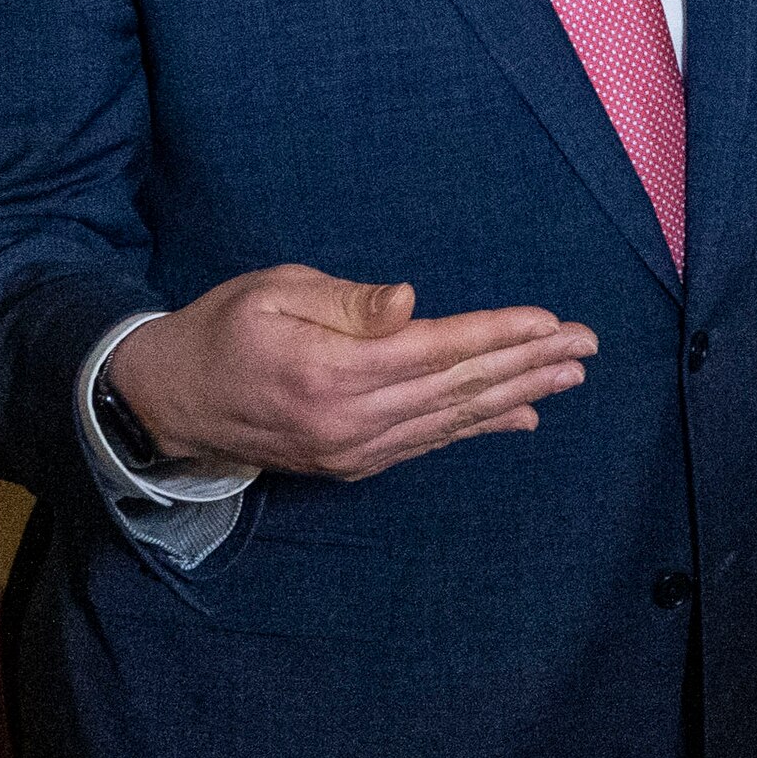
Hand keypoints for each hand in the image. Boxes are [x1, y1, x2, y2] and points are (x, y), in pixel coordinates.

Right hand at [106, 266, 589, 482]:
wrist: (171, 402)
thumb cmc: (223, 329)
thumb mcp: (274, 294)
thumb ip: (345, 303)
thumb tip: (409, 302)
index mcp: (331, 370)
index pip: (436, 350)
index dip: (498, 335)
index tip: (551, 321)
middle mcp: (351, 419)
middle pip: (458, 388)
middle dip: (528, 363)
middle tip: (586, 346)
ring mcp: (354, 449)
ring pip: (452, 419)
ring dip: (517, 394)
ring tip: (569, 374)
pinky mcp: (352, 463)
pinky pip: (429, 443)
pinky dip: (479, 427)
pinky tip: (522, 414)